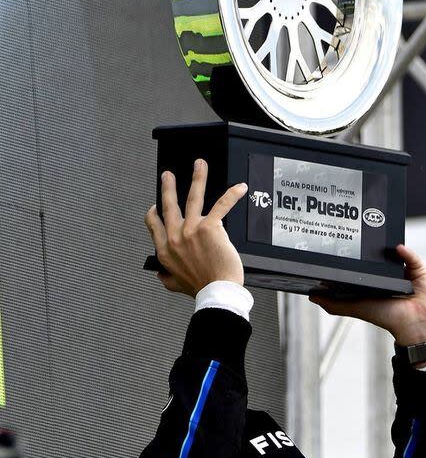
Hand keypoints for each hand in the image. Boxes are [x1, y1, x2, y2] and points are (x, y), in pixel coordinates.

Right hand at [144, 160, 246, 296]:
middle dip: (168, 187)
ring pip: (193, 197)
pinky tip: (240, 188)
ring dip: (197, 178)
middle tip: (167, 175)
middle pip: (169, 205)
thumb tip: (159, 273)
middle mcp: (176, 237)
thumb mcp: (174, 284)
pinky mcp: (210, 227)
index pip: (154, 225)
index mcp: (165, 250)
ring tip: (200, 165)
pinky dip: (232, 195)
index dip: (153, 213)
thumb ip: (165, 277)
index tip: (154, 206)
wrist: (217, 292)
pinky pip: (221, 205)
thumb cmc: (200, 289)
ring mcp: (192, 230)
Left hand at [309, 245, 425, 346]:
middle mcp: (388, 277)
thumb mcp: (357, 309)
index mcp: (373, 284)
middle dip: (372, 247)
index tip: (343, 245)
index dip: (354, 258)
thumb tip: (312, 297)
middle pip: (379, 257)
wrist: (417, 326)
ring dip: (389, 247)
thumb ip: (335, 305)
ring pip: (395, 254)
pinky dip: (405, 251)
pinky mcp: (418, 271)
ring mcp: (403, 272)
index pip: (362, 267)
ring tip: (379, 237)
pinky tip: (397, 248)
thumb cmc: (388, 319)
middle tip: (361, 234)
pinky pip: (412, 257)